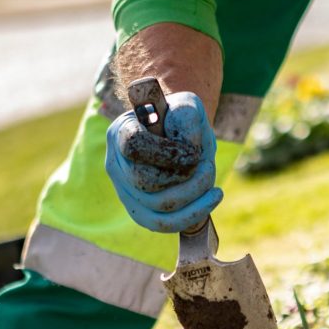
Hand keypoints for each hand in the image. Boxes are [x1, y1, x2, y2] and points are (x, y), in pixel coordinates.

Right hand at [105, 91, 221, 232]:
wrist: (180, 136)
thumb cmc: (182, 118)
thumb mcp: (188, 105)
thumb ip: (186, 116)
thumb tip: (187, 151)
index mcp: (120, 132)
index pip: (134, 145)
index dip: (166, 152)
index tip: (193, 152)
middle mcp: (116, 164)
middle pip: (145, 182)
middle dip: (185, 176)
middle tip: (207, 164)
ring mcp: (124, 190)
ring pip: (156, 206)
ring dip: (193, 194)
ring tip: (211, 177)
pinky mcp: (139, 211)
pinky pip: (160, 224)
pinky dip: (191, 214)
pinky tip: (213, 197)